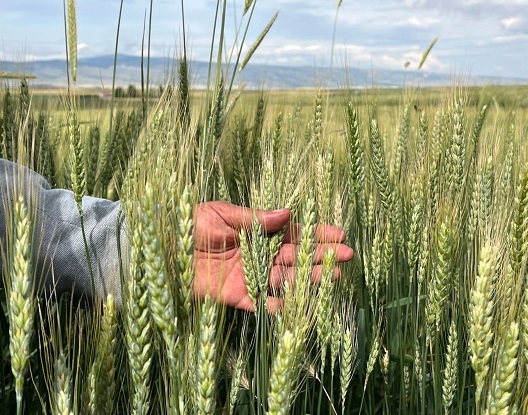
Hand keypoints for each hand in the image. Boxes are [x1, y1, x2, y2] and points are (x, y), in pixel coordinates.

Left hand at [192, 201, 353, 311]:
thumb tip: (288, 213)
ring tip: (332, 277)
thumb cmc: (187, 225)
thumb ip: (253, 218)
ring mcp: (248, 276)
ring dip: (308, 279)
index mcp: (254, 231)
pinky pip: (260, 303)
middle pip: (294, 257)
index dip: (315, 233)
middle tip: (346, 256)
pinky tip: (298, 306)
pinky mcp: (235, 296)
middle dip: (320, 256)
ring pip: (284, 279)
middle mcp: (256, 255)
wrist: (158, 250)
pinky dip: (278, 306)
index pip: (292, 232)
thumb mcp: (221, 214)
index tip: (339, 234)